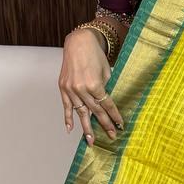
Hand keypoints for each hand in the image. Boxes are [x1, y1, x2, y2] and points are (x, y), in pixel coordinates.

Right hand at [58, 28, 125, 145]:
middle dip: (104, 124)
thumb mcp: (106, 72)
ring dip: (86, 127)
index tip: (120, 125)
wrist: (78, 43)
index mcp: (95, 85)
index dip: (114, 116)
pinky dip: (67, 118)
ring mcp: (71, 89)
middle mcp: (81, 89)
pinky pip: (66, 106)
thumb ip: (104, 89)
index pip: (107, 105)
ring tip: (90, 140)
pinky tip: (70, 129)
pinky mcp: (63, 88)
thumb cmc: (95, 55)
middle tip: (110, 137)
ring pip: (80, 112)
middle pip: (95, 111)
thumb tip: (106, 105)